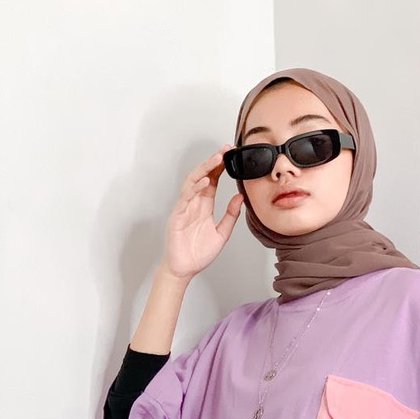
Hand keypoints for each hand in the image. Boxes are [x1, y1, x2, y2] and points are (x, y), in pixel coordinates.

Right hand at [162, 145, 243, 279]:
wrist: (184, 269)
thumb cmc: (198, 253)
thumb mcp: (222, 233)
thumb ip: (230, 216)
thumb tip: (241, 198)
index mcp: (204, 206)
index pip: (213, 181)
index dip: (221, 167)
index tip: (232, 155)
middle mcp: (194, 203)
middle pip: (203, 176)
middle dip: (213, 161)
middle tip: (226, 149)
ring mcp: (185, 208)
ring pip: (193, 182)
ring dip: (205, 169)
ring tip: (217, 159)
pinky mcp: (178, 216)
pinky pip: (186, 198)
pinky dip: (195, 188)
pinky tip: (206, 181)